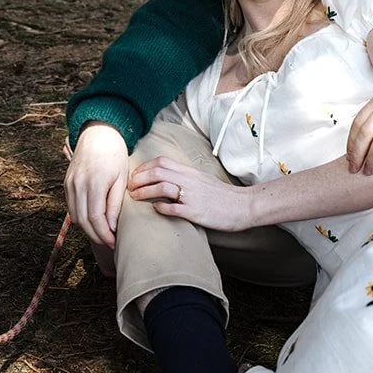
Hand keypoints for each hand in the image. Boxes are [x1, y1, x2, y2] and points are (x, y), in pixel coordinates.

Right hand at [64, 123, 128, 248]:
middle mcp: (77, 185)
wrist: (98, 133)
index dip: (104, 234)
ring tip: (103, 234)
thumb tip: (110, 228)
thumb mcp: (121, 179)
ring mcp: (69, 184)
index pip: (95, 218)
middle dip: (96, 236)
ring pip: (75, 216)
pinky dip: (81, 218)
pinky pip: (71, 207)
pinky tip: (93, 221)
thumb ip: (115, 204)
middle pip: (83, 221)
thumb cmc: (115, 155)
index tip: (114, 242)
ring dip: (88, 229)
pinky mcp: (66, 183)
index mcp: (94, 183)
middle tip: (110, 243)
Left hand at [127, 157, 253, 232]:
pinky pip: (173, 207)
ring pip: (162, 186)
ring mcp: (192, 196)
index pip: (161, 162)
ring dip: (144, 191)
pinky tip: (155, 209)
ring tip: (134, 197)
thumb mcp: (202, 180)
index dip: (143, 167)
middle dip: (138, 178)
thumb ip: (185, 178)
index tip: (134, 176)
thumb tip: (165, 179)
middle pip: (157, 171)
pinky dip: (160, 207)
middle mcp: (189, 180)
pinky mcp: (196, 211)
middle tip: (129, 187)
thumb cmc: (222, 196)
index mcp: (190, 172)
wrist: (243, 206)